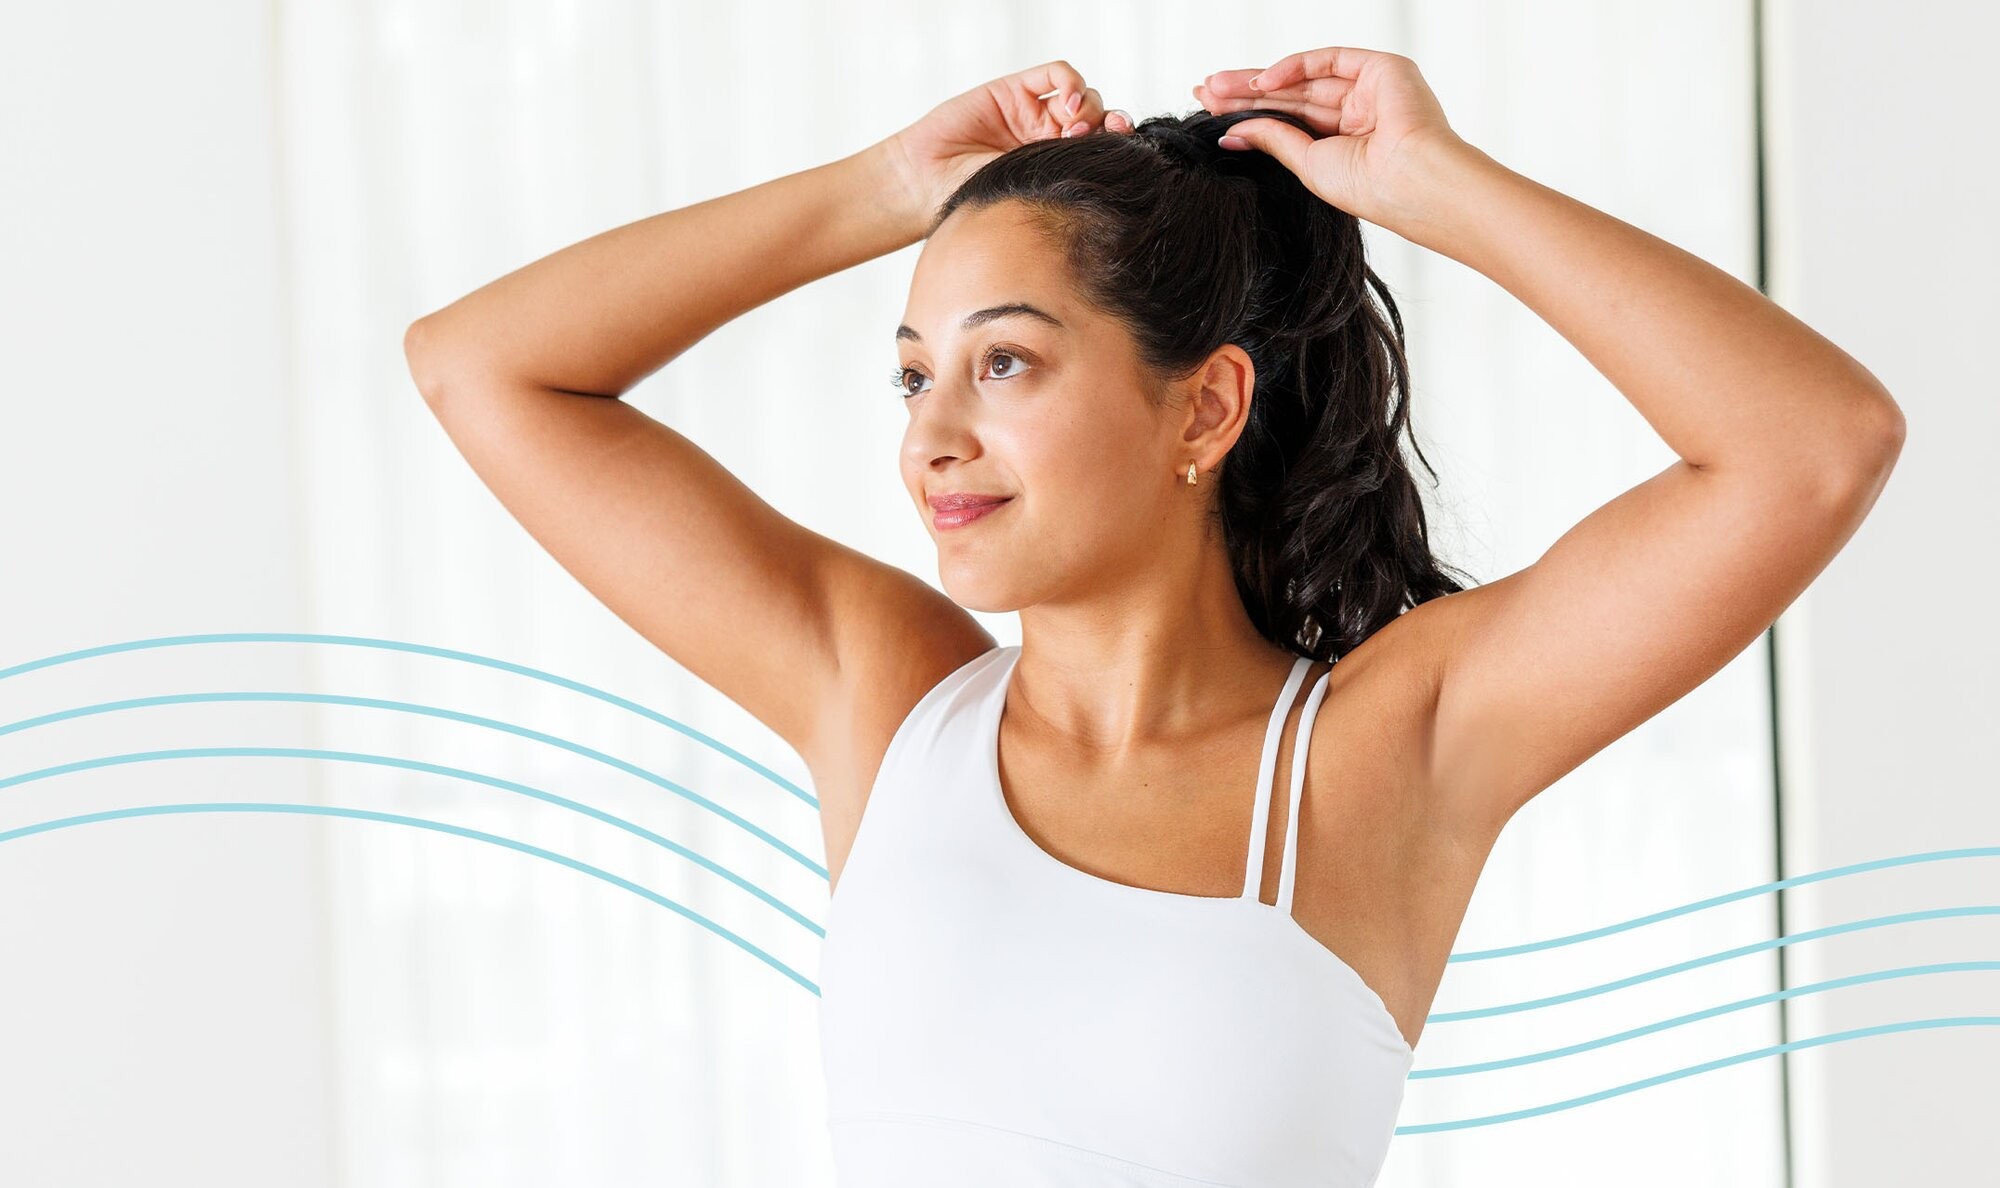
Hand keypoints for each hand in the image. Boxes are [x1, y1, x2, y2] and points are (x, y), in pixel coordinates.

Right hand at [881, 60, 1133, 232]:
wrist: (928, 183)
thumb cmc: (973, 201)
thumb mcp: (1032, 196)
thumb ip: (1068, 181)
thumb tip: (1117, 186)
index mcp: (1059, 169)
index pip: (1103, 151)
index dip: (1120, 148)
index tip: (1127, 159)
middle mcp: (1050, 140)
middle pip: (1100, 120)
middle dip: (1109, 125)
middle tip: (1103, 137)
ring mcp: (1034, 113)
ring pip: (1082, 95)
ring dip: (1089, 107)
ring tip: (1074, 127)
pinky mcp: (1016, 89)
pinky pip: (1055, 74)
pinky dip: (1070, 82)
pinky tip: (1068, 102)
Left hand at [1193, 47, 1467, 226]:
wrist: (1413, 181)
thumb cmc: (1370, 187)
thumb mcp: (1309, 164)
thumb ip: (1275, 139)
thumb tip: (1233, 131)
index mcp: (1345, 143)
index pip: (1288, 120)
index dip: (1249, 114)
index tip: (1212, 112)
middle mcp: (1358, 114)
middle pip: (1290, 97)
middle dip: (1245, 94)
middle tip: (1204, 92)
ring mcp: (1370, 89)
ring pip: (1303, 79)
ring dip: (1257, 81)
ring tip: (1216, 86)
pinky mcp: (1382, 69)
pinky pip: (1328, 60)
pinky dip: (1293, 67)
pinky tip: (1260, 81)